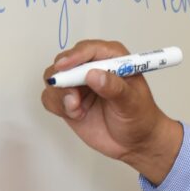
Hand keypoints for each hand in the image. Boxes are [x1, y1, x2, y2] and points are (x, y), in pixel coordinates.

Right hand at [41, 39, 183, 184]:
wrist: (134, 141)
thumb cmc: (139, 116)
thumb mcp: (132, 102)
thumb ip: (114, 88)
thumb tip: (93, 75)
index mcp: (112, 58)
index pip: (89, 49)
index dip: (75, 56)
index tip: (64, 67)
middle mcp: (93, 66)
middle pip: (65, 61)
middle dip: (64, 78)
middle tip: (73, 99)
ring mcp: (79, 83)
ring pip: (53, 79)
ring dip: (61, 96)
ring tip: (78, 111)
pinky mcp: (69, 100)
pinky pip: (50, 97)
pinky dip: (58, 106)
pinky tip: (77, 115)